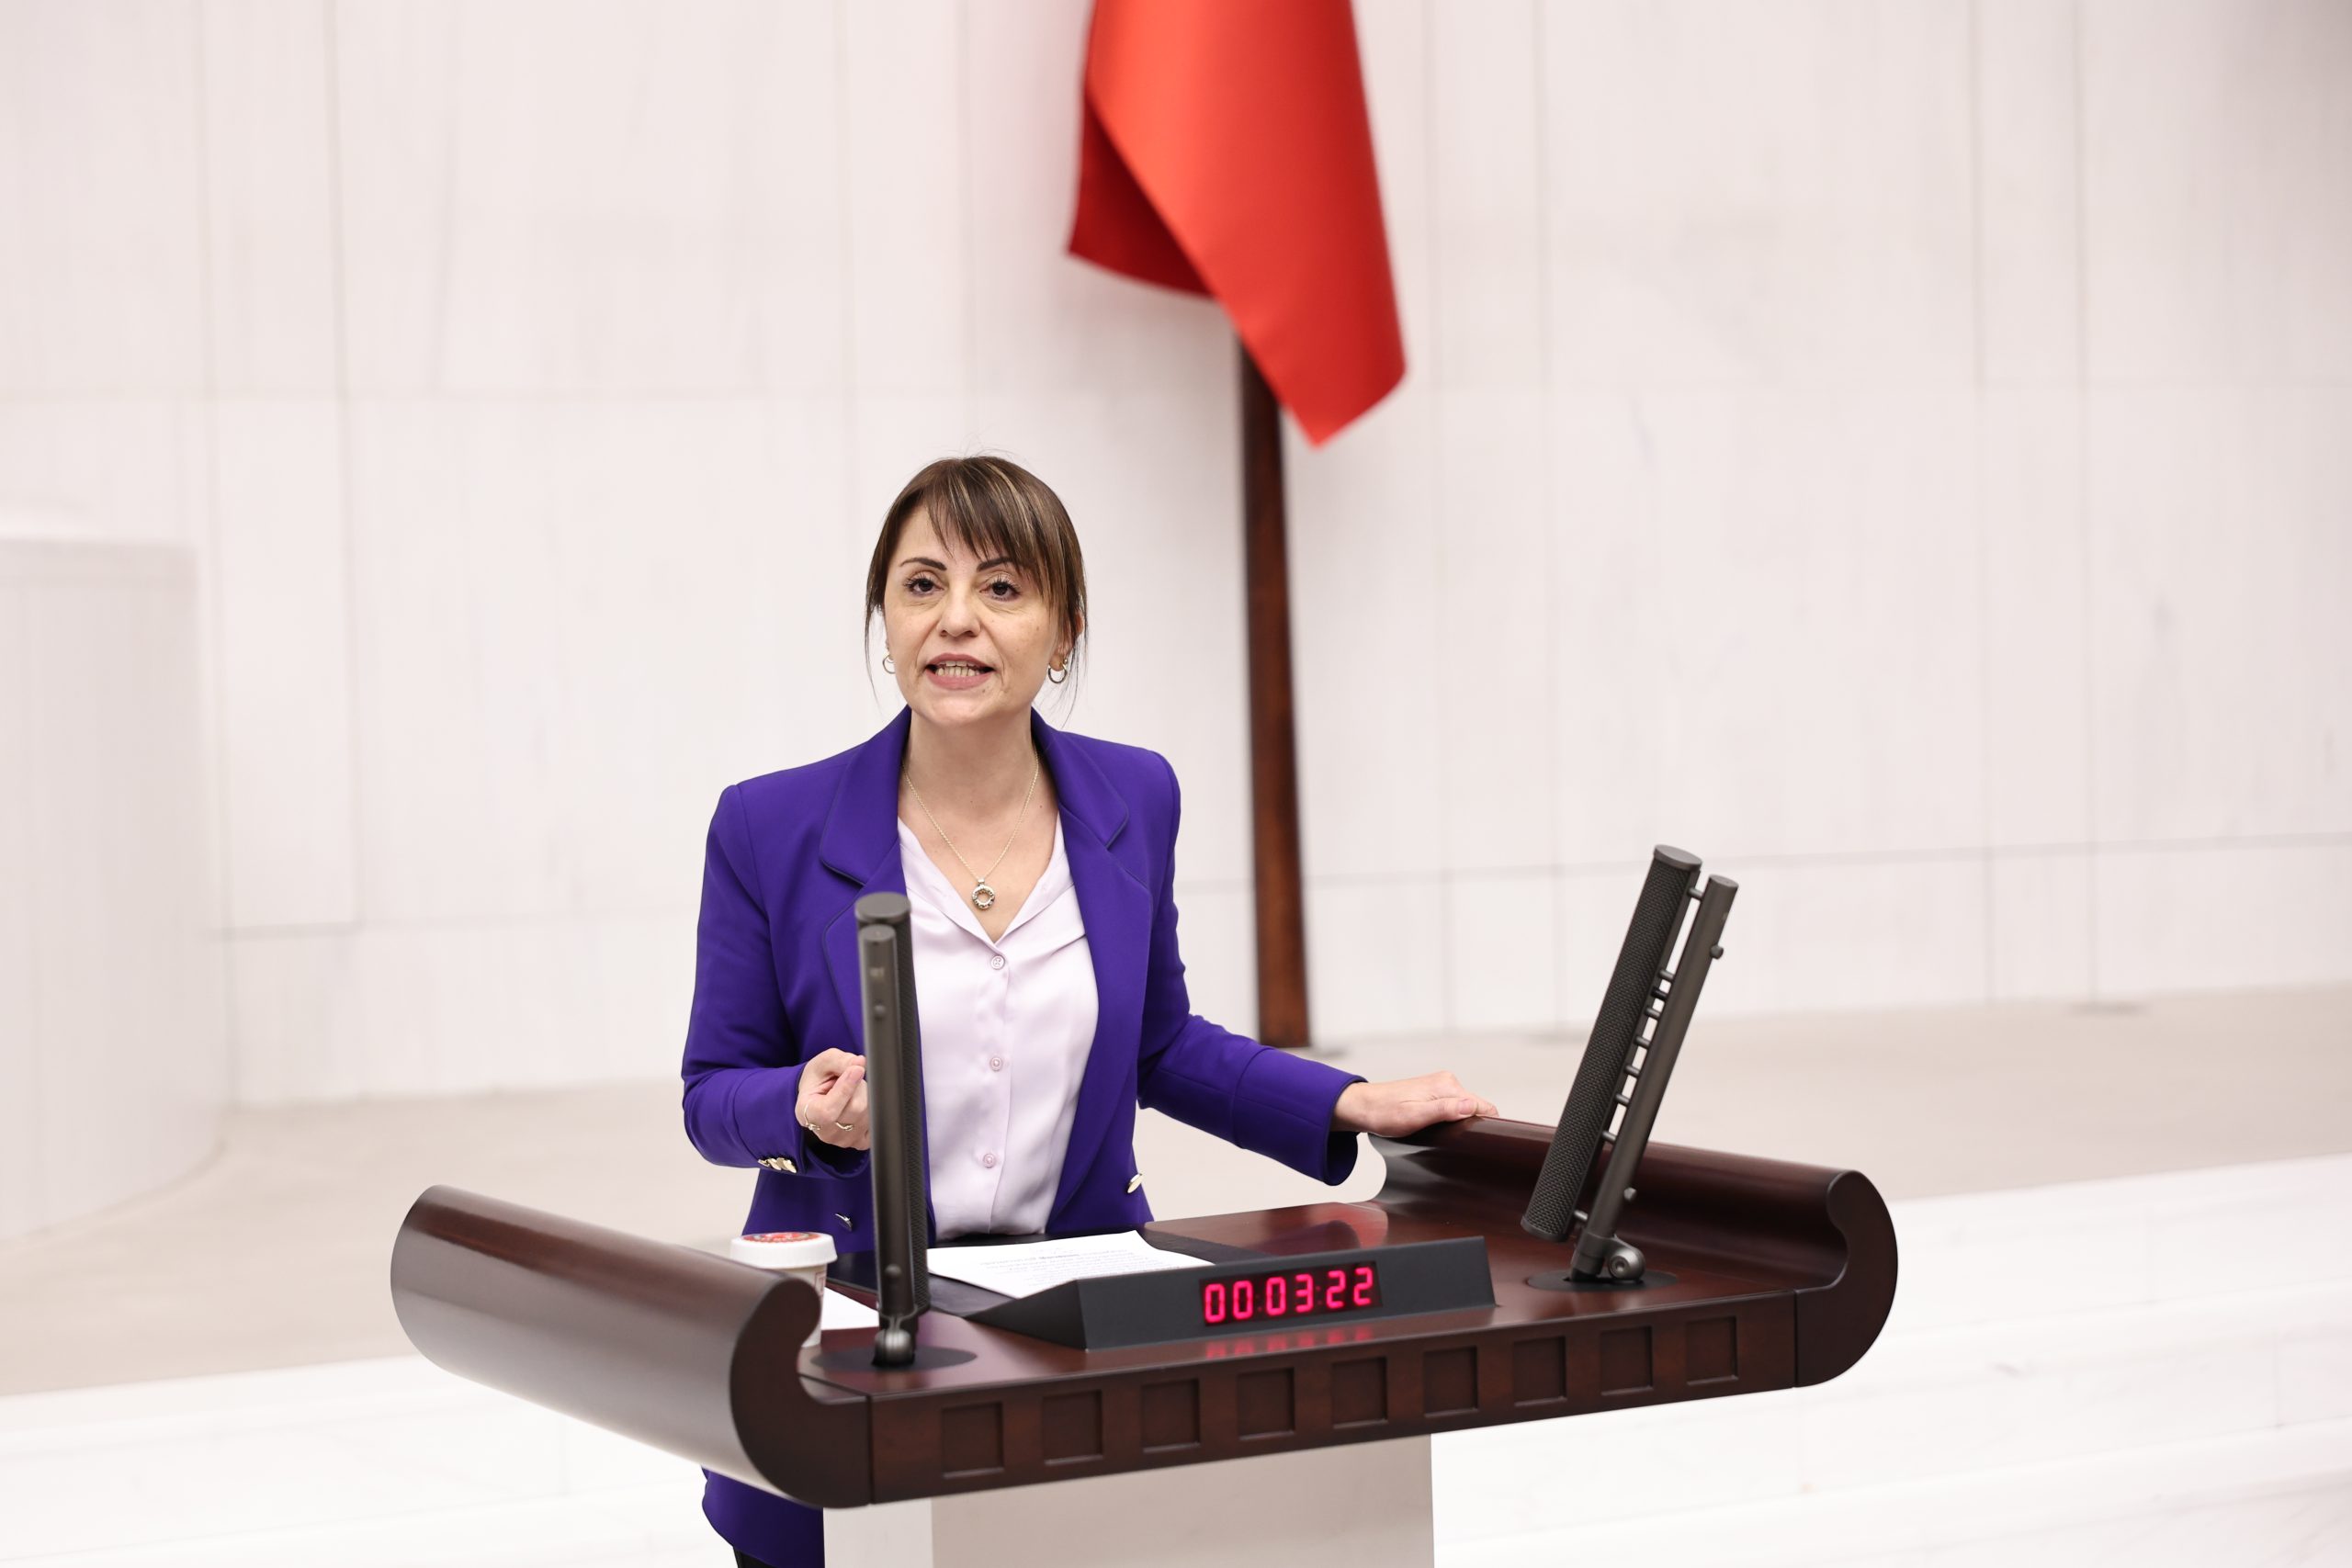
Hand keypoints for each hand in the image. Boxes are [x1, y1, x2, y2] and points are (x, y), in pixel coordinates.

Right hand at [795, 1049, 871, 1150]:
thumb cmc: (818, 1080)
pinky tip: (860, 1103)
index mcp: (807, 1113)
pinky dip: (873, 1109)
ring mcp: (843, 1141)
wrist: (819, 1095)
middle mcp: (825, 1133)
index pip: (829, 1110)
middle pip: (856, 1109)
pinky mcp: (860, 1143)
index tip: (857, 1070)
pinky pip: (876, 1124)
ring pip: (869, 1114)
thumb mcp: (823, 1063)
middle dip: (859, 1086)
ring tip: (853, 1092)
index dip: (846, 1089)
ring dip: (867, 1096)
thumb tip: (859, 1063)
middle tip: (851, 1077)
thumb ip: (840, 1061)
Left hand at [1331, 1072, 1497, 1137]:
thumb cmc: (1384, 1113)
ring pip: (1466, 1108)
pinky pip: (1454, 1107)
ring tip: (1448, 1137)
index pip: (1484, 1106)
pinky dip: (1452, 1119)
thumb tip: (1472, 1107)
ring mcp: (1441, 1087)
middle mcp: (1447, 1082)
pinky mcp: (1434, 1093)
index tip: (1478, 1141)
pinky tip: (1441, 1130)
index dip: (1486, 1125)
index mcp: (1447, 1085)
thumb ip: (1445, 1110)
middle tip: (1458, 1143)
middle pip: (1476, 1107)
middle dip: (1473, 1125)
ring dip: (1461, 1123)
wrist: (1363, 1106)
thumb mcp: (1415, 1116)